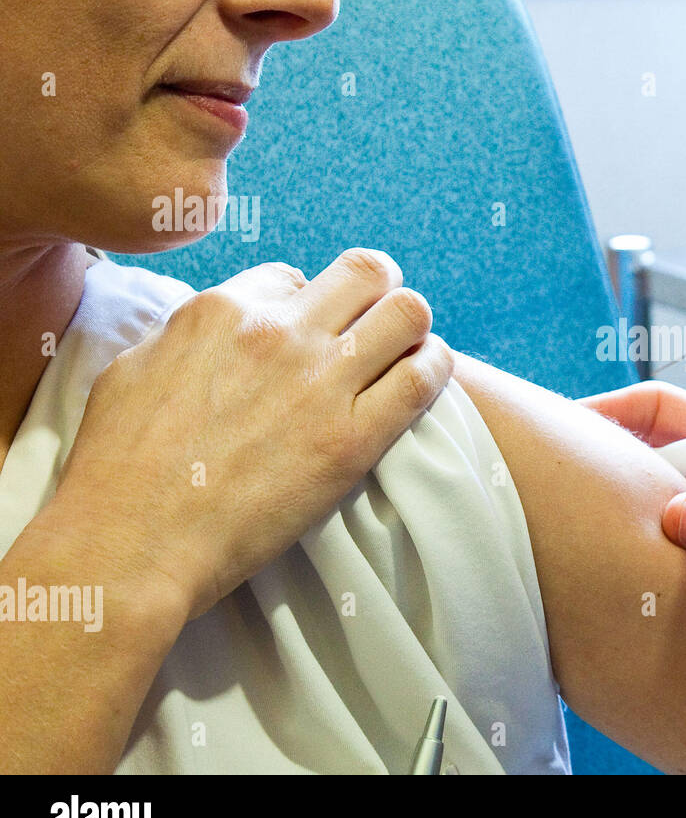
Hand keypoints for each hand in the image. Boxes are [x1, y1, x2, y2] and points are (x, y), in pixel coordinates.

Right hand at [55, 249, 452, 620]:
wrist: (133, 544)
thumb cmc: (118, 469)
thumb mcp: (134, 369)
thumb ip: (187, 337)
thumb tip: (218, 327)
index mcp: (221, 310)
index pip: (293, 276)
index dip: (309, 301)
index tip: (312, 331)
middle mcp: (278, 333)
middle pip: (365, 273)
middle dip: (378, 290)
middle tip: (378, 321)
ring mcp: (320, 383)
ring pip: (407, 313)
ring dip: (413, 325)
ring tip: (408, 349)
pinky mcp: (353, 439)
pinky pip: (423, 378)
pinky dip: (435, 368)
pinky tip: (427, 374)